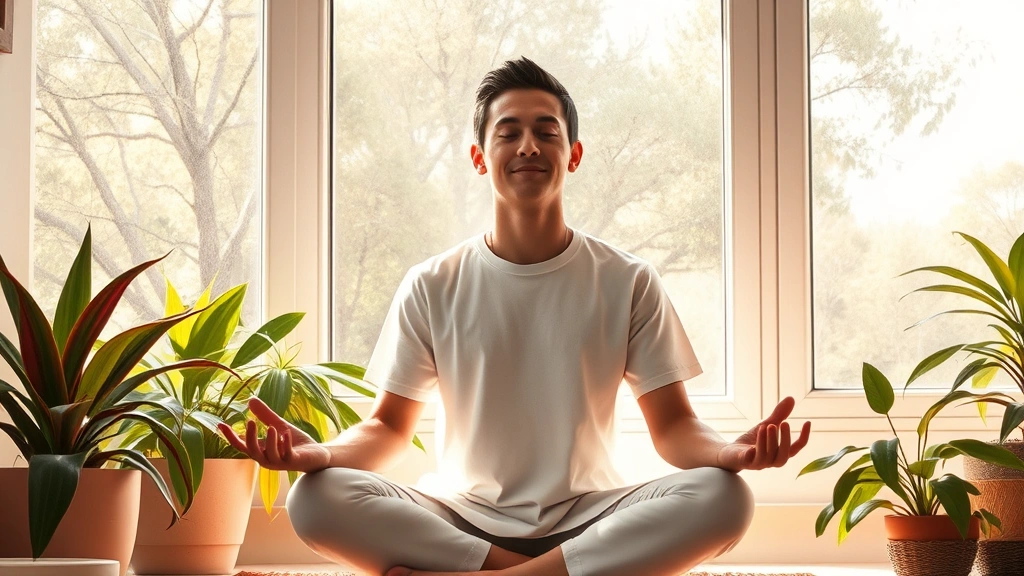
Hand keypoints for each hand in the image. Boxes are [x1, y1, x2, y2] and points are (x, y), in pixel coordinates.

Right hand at [217, 397, 331, 472]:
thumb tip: (251, 400)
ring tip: (271, 427)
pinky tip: (285, 434)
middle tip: (250, 421)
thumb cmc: (295, 443)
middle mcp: (267, 459)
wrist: (316, 455)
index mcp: (261, 450)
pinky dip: (285, 444)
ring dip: (269, 441)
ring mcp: (280, 462)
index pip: (242, 445)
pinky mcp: (294, 462)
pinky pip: (287, 455)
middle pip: (253, 451)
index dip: (230, 436)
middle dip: (250, 437)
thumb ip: (265, 416)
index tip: (220, 424)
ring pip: (269, 455)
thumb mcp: (279, 425)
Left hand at [717, 396, 810, 471]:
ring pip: (767, 457)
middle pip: (783, 455)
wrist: (730, 452)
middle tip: (785, 423)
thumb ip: (779, 415)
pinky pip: (750, 460)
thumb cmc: (751, 441)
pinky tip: (752, 446)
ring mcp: (758, 463)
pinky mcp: (744, 462)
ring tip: (767, 426)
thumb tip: (791, 399)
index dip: (804, 437)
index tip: (808, 422)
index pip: (796, 448)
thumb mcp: (766, 425)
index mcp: (779, 453)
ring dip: (768, 441)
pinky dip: (752, 453)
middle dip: (785, 439)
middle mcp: (771, 461)